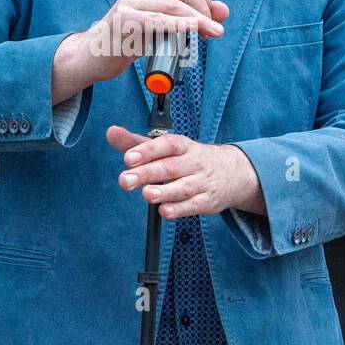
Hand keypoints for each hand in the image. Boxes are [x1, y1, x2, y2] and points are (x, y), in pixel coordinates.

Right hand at [83, 0, 229, 81]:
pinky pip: (158, 20)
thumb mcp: (166, 24)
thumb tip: (223, 11)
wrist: (99, 54)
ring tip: (211, 34)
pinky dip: (179, 25)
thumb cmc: (133, 39)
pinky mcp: (124, 18)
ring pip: (174, 4)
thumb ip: (193, 15)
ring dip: (199, 20)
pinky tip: (192, 30)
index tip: (210, 17)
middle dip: (205, 9)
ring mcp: (130, 0)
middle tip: (212, 30)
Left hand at [105, 125, 264, 217]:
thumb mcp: (167, 148)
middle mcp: (193, 163)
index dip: (148, 150)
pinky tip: (164, 211)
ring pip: (183, 188)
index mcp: (183, 146)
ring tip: (146, 194)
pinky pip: (192, 206)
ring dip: (164, 192)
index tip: (128, 157)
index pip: (167, 145)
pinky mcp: (206, 202)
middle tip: (125, 180)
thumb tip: (111, 132)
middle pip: (170, 167)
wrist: (233, 173)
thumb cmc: (190, 159)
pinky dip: (178, 209)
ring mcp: (201, 183)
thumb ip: (136, 143)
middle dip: (147, 173)